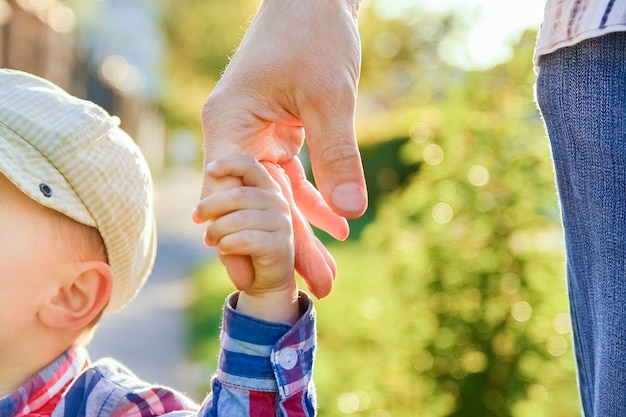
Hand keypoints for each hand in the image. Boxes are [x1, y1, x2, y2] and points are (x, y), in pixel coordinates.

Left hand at [195, 156, 294, 293]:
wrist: (265, 279)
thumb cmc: (245, 244)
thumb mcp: (234, 217)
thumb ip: (227, 199)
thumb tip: (210, 177)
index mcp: (269, 190)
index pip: (252, 166)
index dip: (229, 164)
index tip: (210, 171)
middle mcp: (279, 203)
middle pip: (238, 195)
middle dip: (210, 206)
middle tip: (196, 217)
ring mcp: (282, 224)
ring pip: (238, 219)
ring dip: (216, 230)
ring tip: (209, 240)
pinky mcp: (280, 246)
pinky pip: (244, 240)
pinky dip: (227, 245)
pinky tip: (224, 248)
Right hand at [198, 0, 366, 297]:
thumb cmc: (313, 33)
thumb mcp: (330, 95)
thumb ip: (338, 155)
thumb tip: (351, 213)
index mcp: (230, 125)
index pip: (231, 195)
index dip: (244, 239)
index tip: (258, 279)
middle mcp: (236, 136)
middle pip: (259, 203)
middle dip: (288, 246)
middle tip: (317, 287)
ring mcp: (256, 136)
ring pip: (278, 195)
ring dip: (305, 230)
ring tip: (329, 272)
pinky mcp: (279, 133)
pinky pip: (294, 175)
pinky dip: (316, 198)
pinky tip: (336, 225)